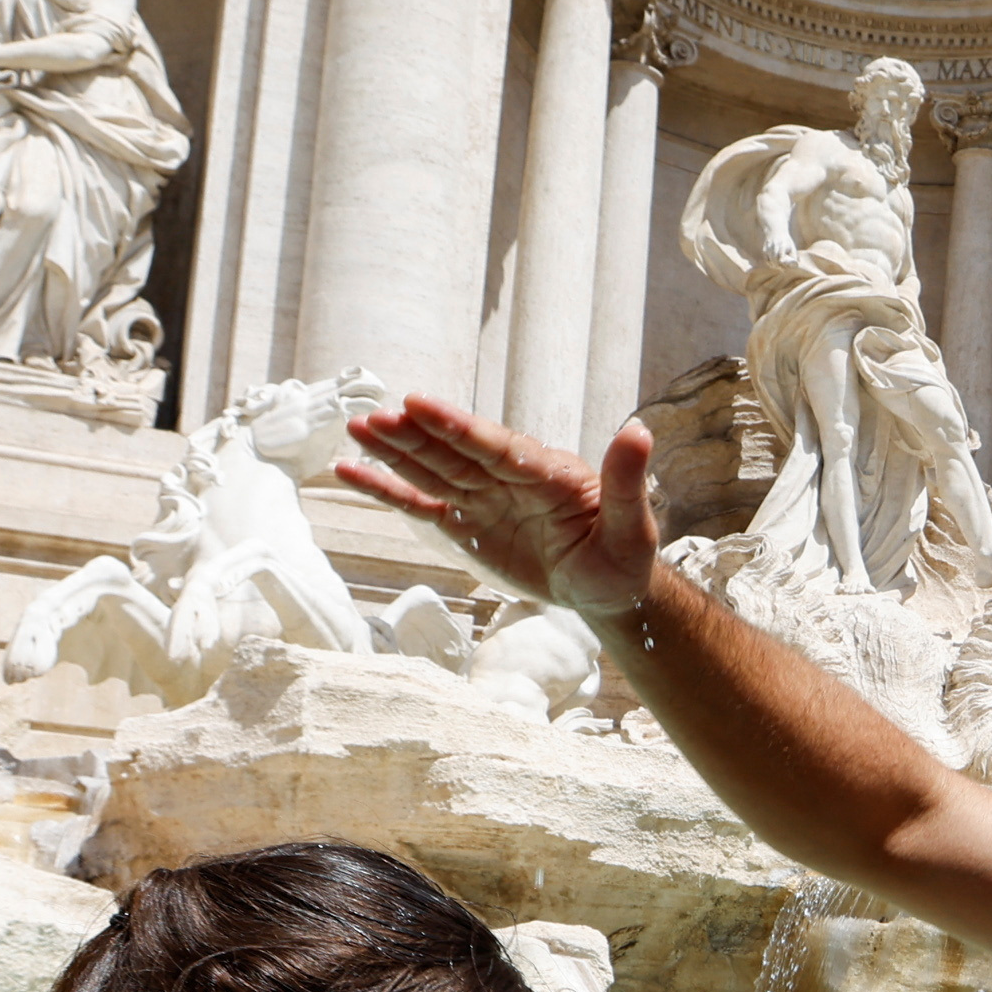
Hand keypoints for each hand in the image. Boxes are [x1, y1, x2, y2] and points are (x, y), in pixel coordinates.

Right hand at [343, 400, 664, 627]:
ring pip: (433, 472)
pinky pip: (422, 505)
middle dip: (414, 436)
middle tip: (373, 416)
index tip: (417, 403)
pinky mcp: (467, 526)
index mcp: (546, 473)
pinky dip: (388, 491)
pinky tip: (352, 472)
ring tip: (357, 428)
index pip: (494, 446)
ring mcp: (484, 500)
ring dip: (395, 452)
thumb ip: (627, 481)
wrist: (608, 589)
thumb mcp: (633, 527)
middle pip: (454, 454)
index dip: (455, 427)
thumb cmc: (623, 559)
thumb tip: (638, 430)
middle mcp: (508, 479)